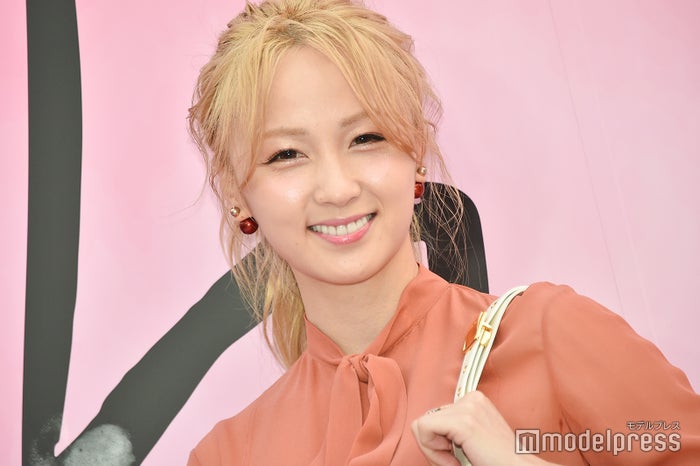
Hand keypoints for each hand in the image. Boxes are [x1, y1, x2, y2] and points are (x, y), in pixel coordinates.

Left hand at [411, 391, 553, 465]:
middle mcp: (471, 399)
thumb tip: (420, 429)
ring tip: (458, 460)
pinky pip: (424, 430)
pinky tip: (455, 461)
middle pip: (426, 419)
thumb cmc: (497, 461)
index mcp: (474, 401)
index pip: (435, 416)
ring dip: (435, 451)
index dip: (439, 442)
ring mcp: (467, 408)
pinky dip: (434, 453)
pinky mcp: (462, 422)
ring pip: (422, 426)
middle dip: (435, 446)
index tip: (455, 456)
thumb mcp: (470, 439)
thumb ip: (450, 430)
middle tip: (456, 460)